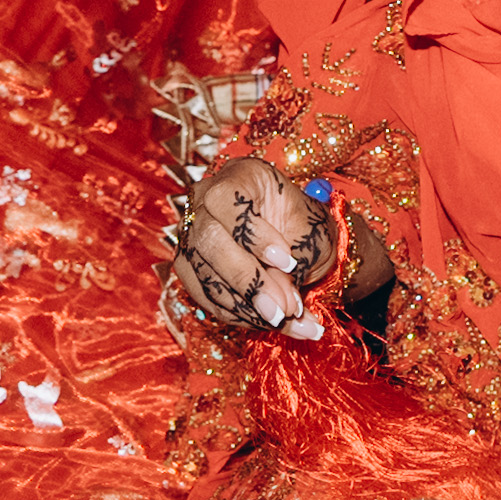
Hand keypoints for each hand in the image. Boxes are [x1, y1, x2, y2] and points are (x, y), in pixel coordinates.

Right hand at [169, 158, 336, 335]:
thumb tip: (280, 307)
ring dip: (248, 307)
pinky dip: (240, 315)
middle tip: (285, 308)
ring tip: (286, 321)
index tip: (288, 262)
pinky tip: (269, 323)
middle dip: (250, 281)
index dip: (254, 235)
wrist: (299, 241)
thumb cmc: (306, 226)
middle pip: (210, 242)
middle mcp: (204, 201)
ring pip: (205, 276)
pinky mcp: (190, 269)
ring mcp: (191, 235)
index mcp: (239, 176)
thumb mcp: (311, 235)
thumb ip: (293, 263)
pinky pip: (207, 298)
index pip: (227, 201)